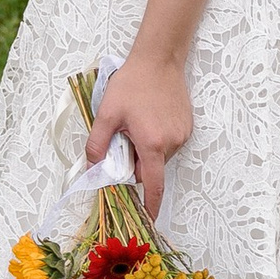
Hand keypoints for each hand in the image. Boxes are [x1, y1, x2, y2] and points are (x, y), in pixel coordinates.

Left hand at [86, 50, 193, 220]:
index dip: (150, 205)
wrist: (159, 59)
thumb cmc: (132, 84)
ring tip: (136, 124)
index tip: (147, 220)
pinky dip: (157, 140)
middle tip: (124, 142)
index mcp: (152, 144)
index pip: (153, 186)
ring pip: (160, 156)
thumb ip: (97, 144)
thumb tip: (92, 167)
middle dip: (137, 164)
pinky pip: (169, 143)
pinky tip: (149, 118)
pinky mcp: (187, 126)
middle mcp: (172, 142)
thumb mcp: (107, 113)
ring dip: (147, 150)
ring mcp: (182, 134)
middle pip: (153, 169)